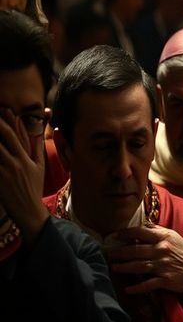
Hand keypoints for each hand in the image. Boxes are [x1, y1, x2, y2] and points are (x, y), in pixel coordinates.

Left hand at [0, 108, 47, 238]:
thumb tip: (40, 133)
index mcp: (26, 158)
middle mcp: (16, 163)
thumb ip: (37, 149)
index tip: (3, 110)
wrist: (29, 211)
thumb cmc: (33, 188)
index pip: (16, 136)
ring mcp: (6, 172)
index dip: (8, 122)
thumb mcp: (39, 167)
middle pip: (4, 139)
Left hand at [107, 225, 182, 294]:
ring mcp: (163, 266)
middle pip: (136, 250)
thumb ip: (157, 231)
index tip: (114, 235)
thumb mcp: (173, 237)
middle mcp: (162, 251)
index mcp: (164, 238)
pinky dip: (137, 287)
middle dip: (119, 252)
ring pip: (139, 266)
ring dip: (124, 267)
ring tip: (113, 268)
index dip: (125, 233)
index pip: (141, 232)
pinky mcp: (165, 280)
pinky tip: (127, 289)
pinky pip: (148, 284)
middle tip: (108, 254)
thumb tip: (142, 224)